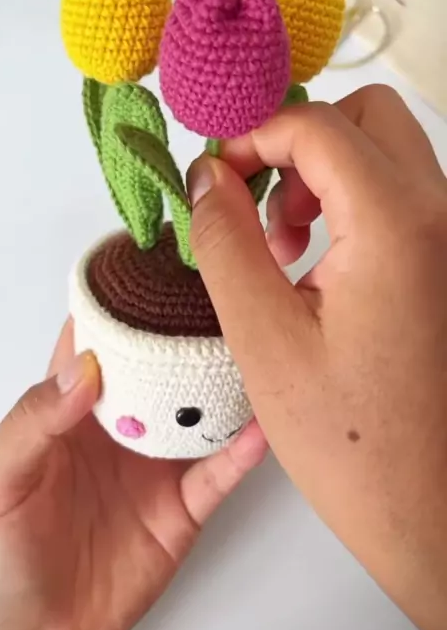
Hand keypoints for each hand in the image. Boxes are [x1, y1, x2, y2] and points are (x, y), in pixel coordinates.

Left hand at [0, 322, 266, 629]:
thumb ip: (35, 421)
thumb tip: (83, 368)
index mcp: (71, 410)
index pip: (99, 341)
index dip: (121, 301)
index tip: (154, 265)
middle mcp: (120, 427)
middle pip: (160, 365)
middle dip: (185, 328)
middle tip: (221, 292)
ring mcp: (155, 465)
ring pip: (199, 409)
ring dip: (226, 380)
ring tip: (254, 345)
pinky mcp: (182, 508)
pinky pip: (219, 473)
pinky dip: (243, 451)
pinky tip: (262, 427)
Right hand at [188, 84, 446, 629]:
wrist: (434, 512)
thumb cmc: (351, 443)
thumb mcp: (262, 338)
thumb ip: (224, 241)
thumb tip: (208, 175)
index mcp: (397, 224)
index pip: (316, 125)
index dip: (251, 137)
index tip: (215, 180)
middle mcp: (443, 215)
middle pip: (366, 117)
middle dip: (300, 143)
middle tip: (260, 204)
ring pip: (387, 151)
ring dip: (327, 173)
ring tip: (285, 243)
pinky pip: (403, 195)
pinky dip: (356, 201)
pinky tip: (321, 263)